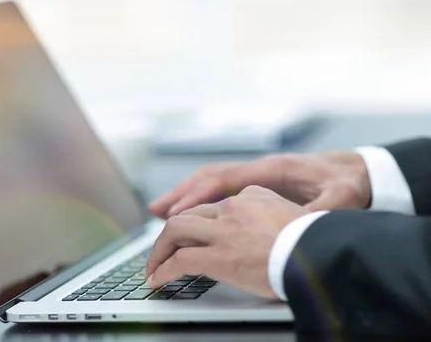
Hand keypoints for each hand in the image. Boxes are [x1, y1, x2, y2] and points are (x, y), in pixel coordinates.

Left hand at [145, 186, 308, 298]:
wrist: (322, 253)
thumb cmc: (314, 241)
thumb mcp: (292, 215)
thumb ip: (273, 212)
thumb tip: (267, 226)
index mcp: (251, 196)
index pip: (214, 206)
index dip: (198, 222)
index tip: (191, 234)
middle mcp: (232, 208)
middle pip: (188, 215)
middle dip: (170, 233)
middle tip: (162, 250)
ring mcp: (223, 231)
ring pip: (176, 231)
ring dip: (160, 250)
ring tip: (154, 267)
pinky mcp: (218, 256)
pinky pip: (179, 261)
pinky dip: (163, 270)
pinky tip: (158, 280)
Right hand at [149, 151, 370, 217]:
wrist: (361, 170)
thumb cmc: (349, 182)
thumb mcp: (341, 199)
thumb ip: (318, 211)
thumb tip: (297, 223)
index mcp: (272, 170)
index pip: (225, 180)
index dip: (198, 195)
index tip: (177, 213)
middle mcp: (259, 168)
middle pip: (210, 177)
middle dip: (180, 193)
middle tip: (155, 211)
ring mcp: (257, 174)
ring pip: (211, 180)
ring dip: (184, 194)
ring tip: (159, 210)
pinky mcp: (259, 183)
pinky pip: (221, 187)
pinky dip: (200, 196)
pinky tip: (191, 209)